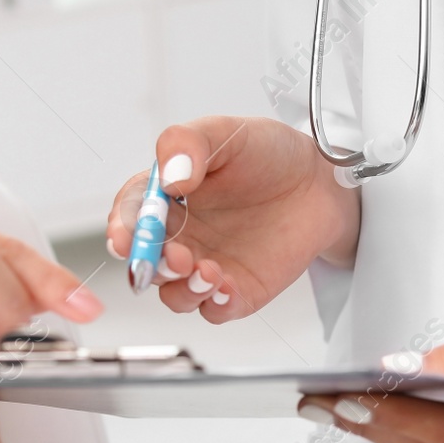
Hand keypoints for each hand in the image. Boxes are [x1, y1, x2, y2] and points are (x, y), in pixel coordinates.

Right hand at [106, 117, 360, 321]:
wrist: (321, 180)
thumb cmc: (269, 154)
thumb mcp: (226, 132)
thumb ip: (188, 144)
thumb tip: (169, 178)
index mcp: (165, 198)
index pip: (131, 217)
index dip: (122, 229)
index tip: (125, 237)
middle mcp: (180, 236)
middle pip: (147, 263)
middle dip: (151, 265)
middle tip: (173, 255)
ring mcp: (206, 266)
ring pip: (174, 295)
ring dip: (182, 289)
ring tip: (205, 271)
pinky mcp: (236, 291)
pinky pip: (215, 310)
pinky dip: (215, 304)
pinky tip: (225, 287)